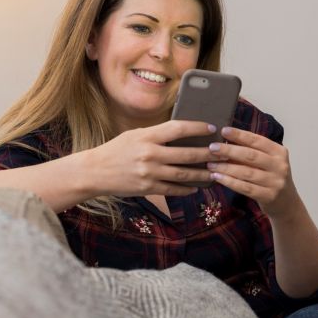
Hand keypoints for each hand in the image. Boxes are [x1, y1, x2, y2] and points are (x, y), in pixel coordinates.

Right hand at [85, 120, 221, 197]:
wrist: (94, 172)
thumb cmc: (116, 150)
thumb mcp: (135, 135)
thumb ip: (157, 134)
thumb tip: (183, 133)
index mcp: (147, 137)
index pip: (178, 128)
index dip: (197, 128)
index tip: (212, 128)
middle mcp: (150, 155)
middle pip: (186, 154)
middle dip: (208, 153)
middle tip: (223, 152)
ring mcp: (149, 173)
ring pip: (184, 174)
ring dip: (203, 173)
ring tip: (216, 171)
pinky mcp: (148, 188)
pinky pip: (173, 189)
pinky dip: (187, 188)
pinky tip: (197, 186)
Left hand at [206, 126, 300, 218]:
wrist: (287, 204)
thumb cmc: (271, 177)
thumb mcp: (268, 162)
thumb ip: (252, 152)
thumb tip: (225, 142)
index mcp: (279, 152)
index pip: (257, 140)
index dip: (240, 135)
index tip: (224, 130)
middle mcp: (279, 165)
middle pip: (251, 155)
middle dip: (229, 150)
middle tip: (212, 147)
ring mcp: (275, 182)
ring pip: (246, 172)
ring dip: (226, 168)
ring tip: (210, 164)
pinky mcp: (268, 196)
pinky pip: (245, 188)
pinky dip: (229, 182)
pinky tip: (217, 178)